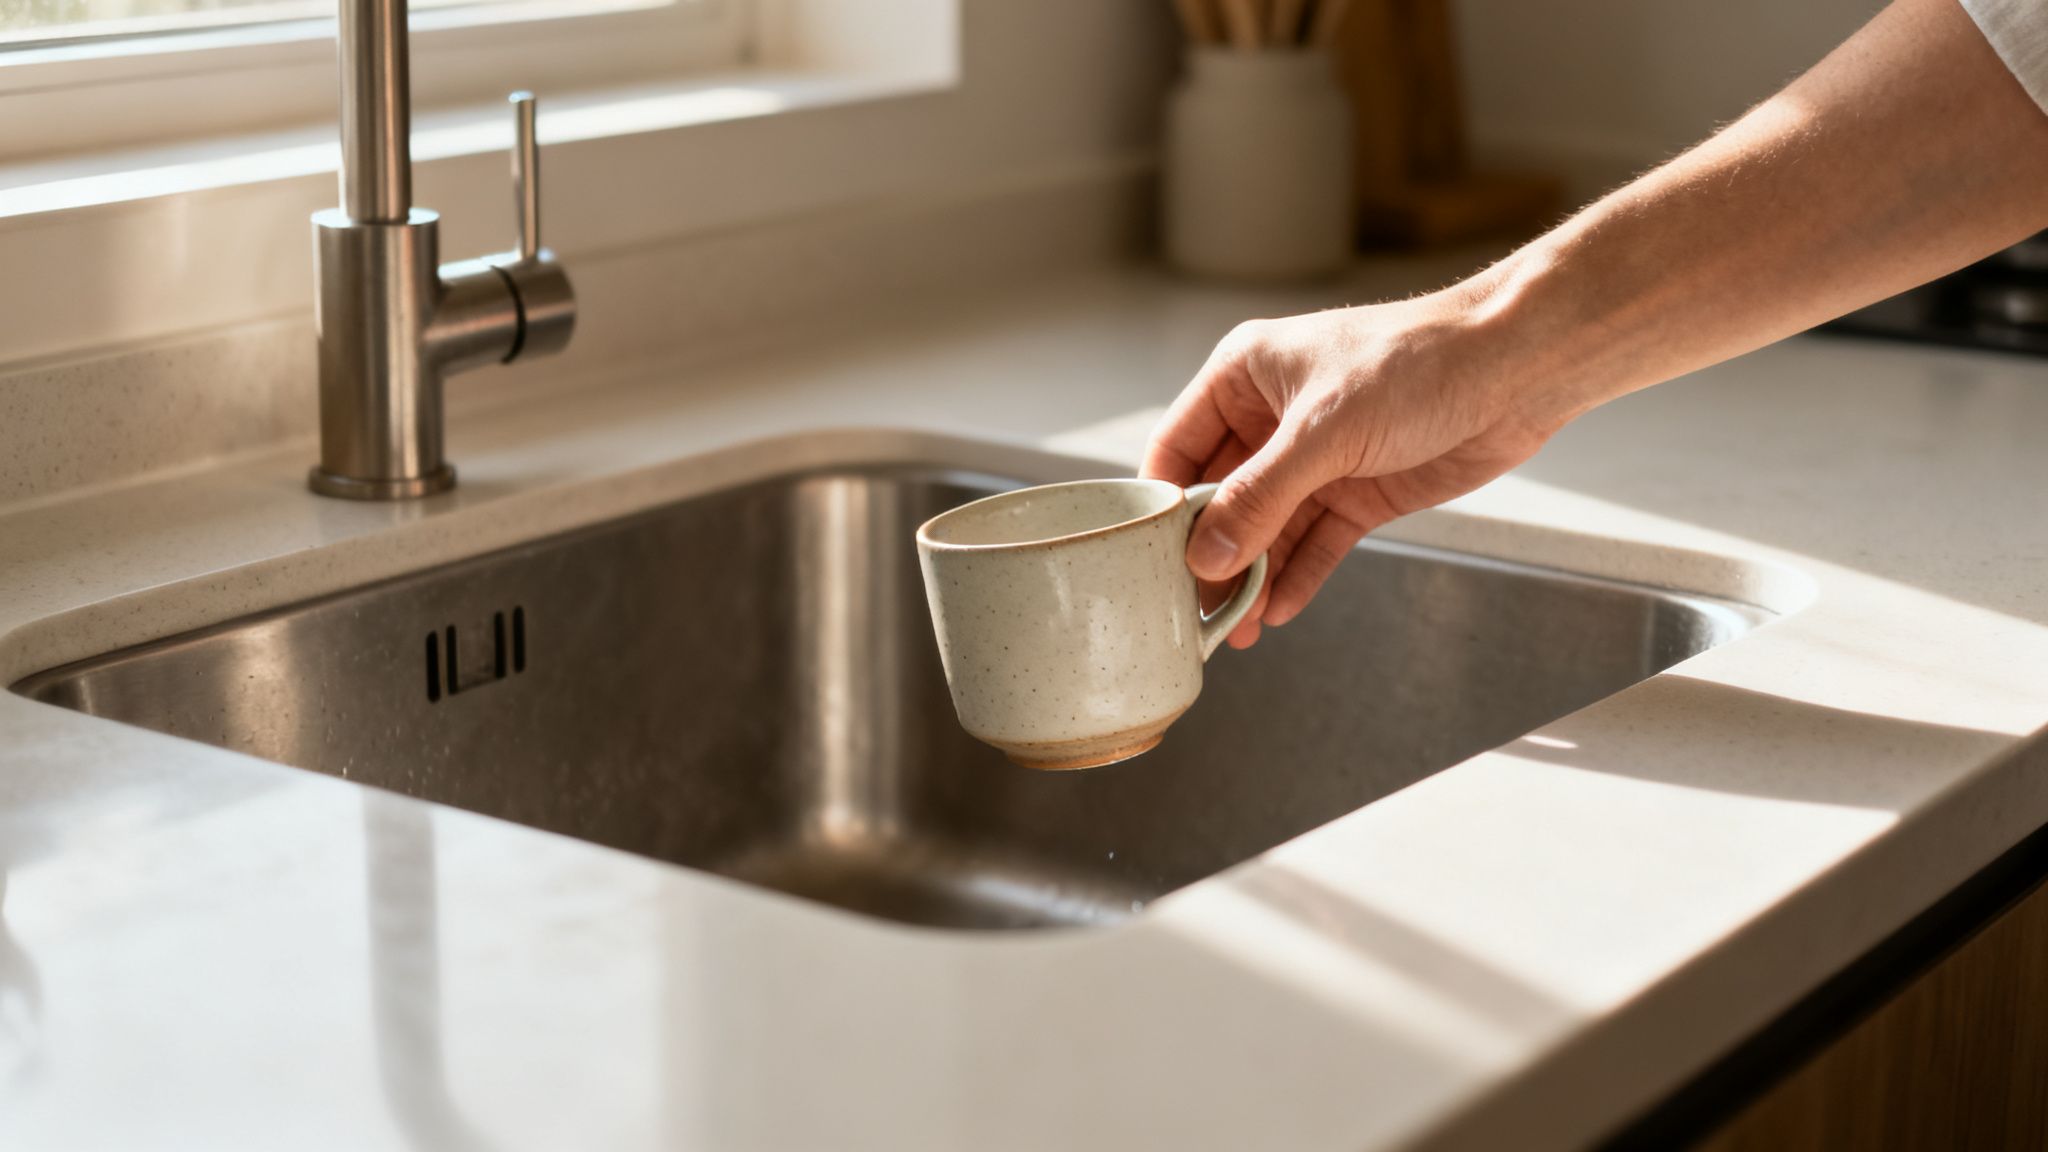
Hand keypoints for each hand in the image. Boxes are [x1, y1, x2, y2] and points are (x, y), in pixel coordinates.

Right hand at [1142, 291, 1566, 647]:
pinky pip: (1313, 544)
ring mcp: (1315, 459)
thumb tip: (1207, 556)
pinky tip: (1278, 611)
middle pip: (1219, 499)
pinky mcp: (1357, 492)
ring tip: (1238, 629)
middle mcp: (1271, 418)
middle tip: (1195, 610)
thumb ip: (1261, 496)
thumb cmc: (1418, 362)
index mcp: (1244, 376)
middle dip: (1210, 555)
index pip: (1177, 449)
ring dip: (1253, 578)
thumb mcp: (1325, 430)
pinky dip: (1296, 577)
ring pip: (1266, 530)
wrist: (1516, 369)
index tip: (1152, 560)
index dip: (1163, 506)